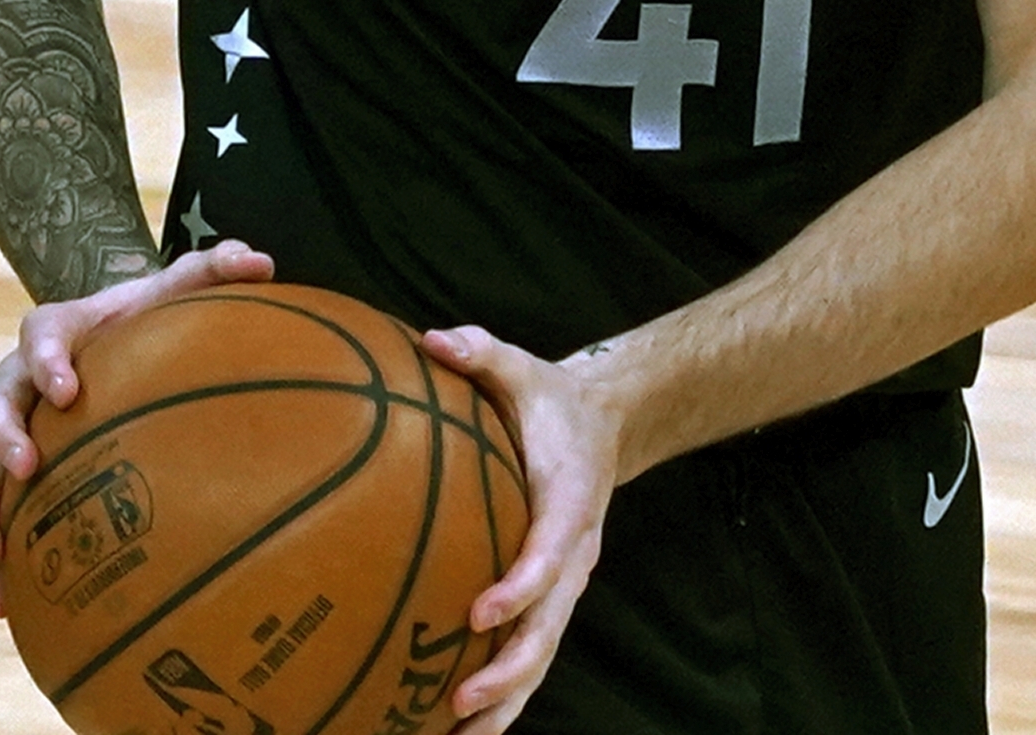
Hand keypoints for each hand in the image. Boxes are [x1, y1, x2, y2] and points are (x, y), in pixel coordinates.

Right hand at [0, 239, 275, 614]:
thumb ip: (215, 268)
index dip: (47, 359)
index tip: (68, 389)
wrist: (118, 342)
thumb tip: (263, 261)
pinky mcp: (18, 472)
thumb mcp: (179, 288)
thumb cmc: (150, 318)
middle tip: (26, 465)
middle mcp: (26, 382)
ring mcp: (18, 429)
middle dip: (6, 434)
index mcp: (61, 332)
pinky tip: (2, 603)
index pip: (40, 334)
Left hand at [420, 324, 627, 733]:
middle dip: (509, 670)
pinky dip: (502, 697)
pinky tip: (454, 730)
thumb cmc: (549, 401)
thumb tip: (433, 339)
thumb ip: (482, 352)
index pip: (552, 551)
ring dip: (506, 703)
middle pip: (551, 627)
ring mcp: (565, 586)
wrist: (602, 426)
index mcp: (571, 502)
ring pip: (541, 656)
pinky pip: (528, 655)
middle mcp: (575, 555)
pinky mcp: (549, 601)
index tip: (479, 612)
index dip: (522, 586)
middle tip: (460, 700)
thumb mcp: (522, 367)